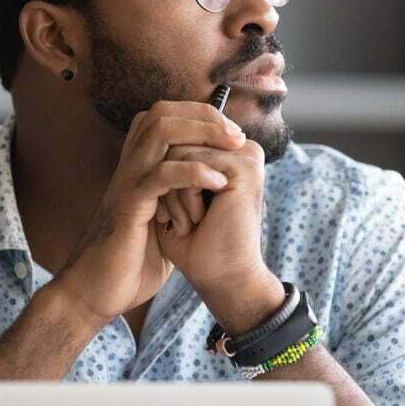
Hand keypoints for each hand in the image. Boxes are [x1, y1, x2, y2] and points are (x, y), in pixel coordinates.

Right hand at [56, 100, 246, 324]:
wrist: (96, 293)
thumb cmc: (131, 261)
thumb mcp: (163, 223)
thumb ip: (180, 200)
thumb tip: (214, 188)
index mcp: (137, 169)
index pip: (164, 116)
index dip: (199, 115)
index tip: (232, 133)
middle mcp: (129, 167)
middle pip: (162, 113)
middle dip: (204, 116)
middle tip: (236, 135)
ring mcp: (127, 182)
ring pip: (160, 131)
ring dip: (202, 132)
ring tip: (232, 146)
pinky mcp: (128, 205)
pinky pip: (160, 174)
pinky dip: (193, 171)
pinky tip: (217, 182)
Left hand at [154, 137, 271, 304]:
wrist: (219, 279)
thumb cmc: (195, 242)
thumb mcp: (178, 191)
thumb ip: (173, 158)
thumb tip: (158, 127)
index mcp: (230, 152)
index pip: (177, 139)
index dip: (166, 175)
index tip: (184, 209)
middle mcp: (242, 149)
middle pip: (176, 142)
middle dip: (169, 185)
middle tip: (191, 218)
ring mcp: (246, 156)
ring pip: (178, 153)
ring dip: (176, 195)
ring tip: (197, 220)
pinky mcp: (244, 168)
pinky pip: (191, 166)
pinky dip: (185, 199)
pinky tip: (202, 219)